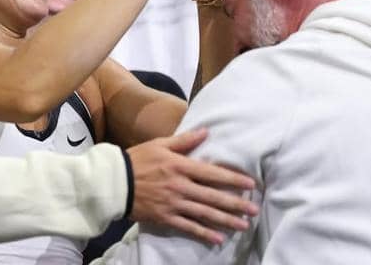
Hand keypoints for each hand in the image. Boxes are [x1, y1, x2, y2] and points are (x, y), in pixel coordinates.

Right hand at [126, 128, 257, 244]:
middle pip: (213, 196)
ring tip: (243, 225)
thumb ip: (185, 140)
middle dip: (236, 204)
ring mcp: (174, 204)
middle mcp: (181, 186)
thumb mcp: (160, 144)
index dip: (233, 180)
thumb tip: (206, 131)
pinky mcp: (166, 218)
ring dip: (226, 221)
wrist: (115, 182)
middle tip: (255, 209)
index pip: (212, 173)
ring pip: (205, 214)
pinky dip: (204, 234)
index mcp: (180, 166)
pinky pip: (189, 227)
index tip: (251, 185)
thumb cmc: (139, 159)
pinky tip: (218, 239)